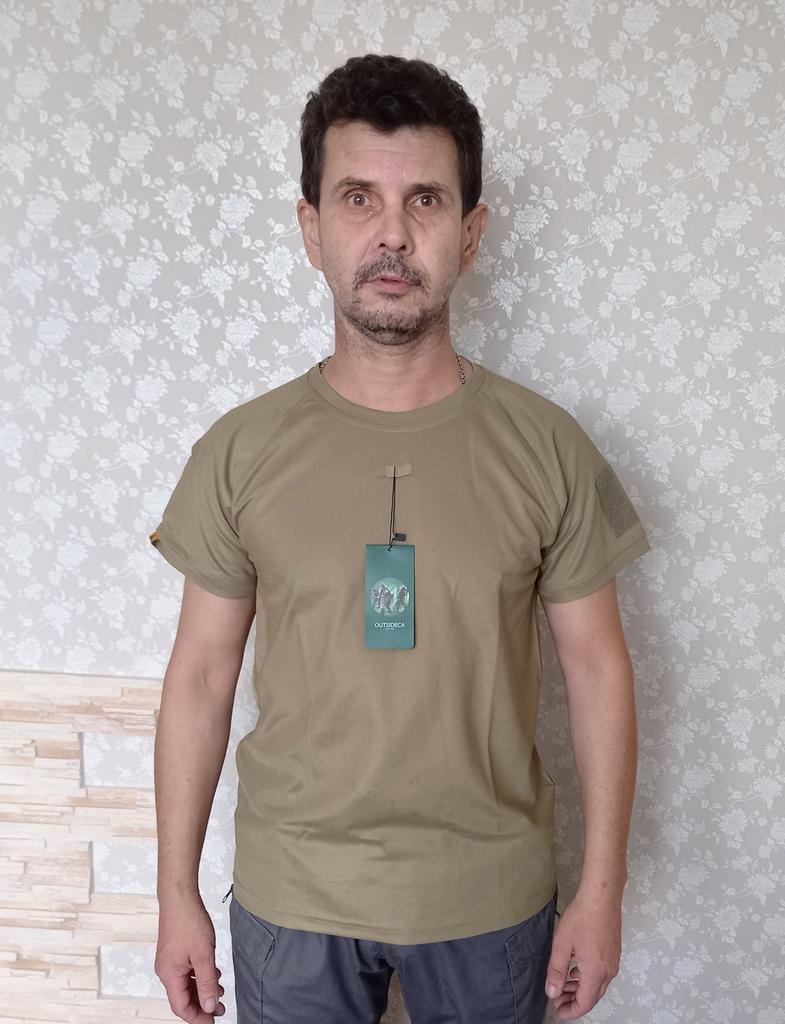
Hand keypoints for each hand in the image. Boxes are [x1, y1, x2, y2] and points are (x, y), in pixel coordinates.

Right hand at [154, 893, 225, 1021]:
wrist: (179, 896)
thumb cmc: (189, 921)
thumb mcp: (204, 955)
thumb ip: (207, 983)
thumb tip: (210, 1006)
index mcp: (169, 975)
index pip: (181, 1007)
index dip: (197, 1017)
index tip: (213, 1022)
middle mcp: (166, 970)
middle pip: (183, 997)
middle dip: (202, 1005)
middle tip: (220, 1010)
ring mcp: (169, 961)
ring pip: (186, 984)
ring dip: (202, 990)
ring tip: (220, 992)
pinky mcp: (174, 952)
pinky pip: (186, 972)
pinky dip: (199, 977)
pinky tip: (213, 974)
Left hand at [544, 889, 621, 1019]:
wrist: (601, 896)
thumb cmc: (582, 917)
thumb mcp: (562, 945)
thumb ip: (556, 971)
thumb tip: (552, 992)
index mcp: (595, 973)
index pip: (585, 1003)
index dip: (571, 1011)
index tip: (559, 1011)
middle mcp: (608, 971)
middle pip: (592, 997)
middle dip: (574, 1001)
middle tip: (557, 998)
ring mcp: (613, 961)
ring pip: (597, 985)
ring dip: (580, 989)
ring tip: (563, 984)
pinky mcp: (613, 952)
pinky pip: (602, 974)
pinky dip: (588, 978)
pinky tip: (575, 969)